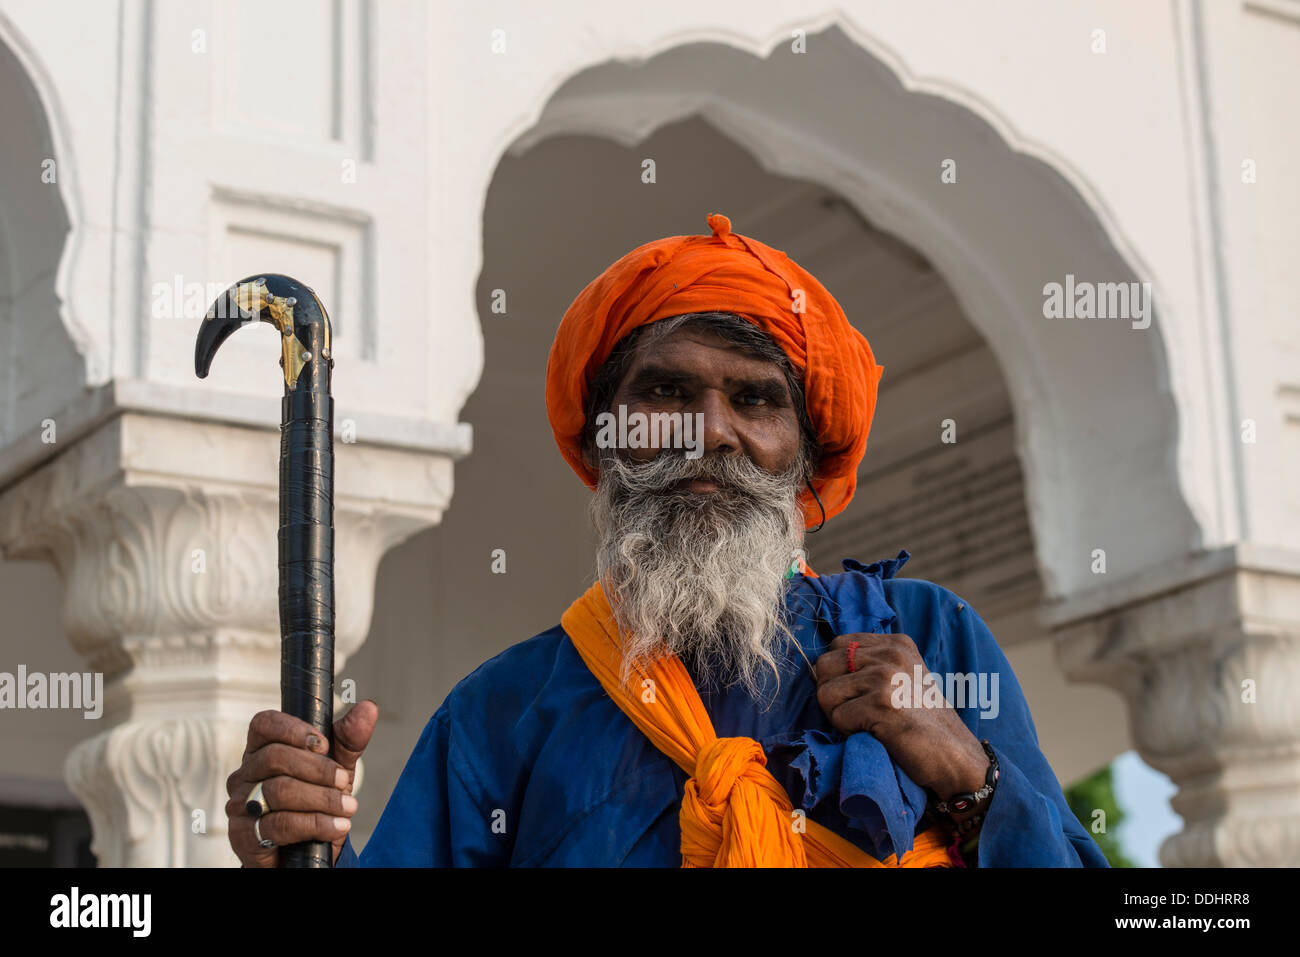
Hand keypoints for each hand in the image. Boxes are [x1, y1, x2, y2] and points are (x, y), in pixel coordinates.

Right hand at [226, 700, 378, 866]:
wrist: (308, 849)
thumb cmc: (317, 800)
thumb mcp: (337, 767)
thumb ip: (349, 739)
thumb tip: (368, 708)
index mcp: (262, 749)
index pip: (264, 724)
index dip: (293, 729)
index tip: (324, 744)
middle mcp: (245, 773)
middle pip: (275, 757)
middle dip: (317, 769)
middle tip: (344, 781)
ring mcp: (239, 805)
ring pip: (278, 791)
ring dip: (321, 799)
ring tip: (348, 808)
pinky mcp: (243, 836)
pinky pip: (278, 825)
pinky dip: (314, 825)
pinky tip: (336, 827)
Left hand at [813, 633, 986, 798]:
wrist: (954, 757)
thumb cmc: (922, 722)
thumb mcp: (902, 676)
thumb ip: (869, 664)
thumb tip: (818, 667)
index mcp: (896, 643)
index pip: (837, 644)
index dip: (837, 673)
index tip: (860, 693)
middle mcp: (891, 653)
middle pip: (825, 665)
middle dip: (833, 694)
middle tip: (859, 713)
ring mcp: (886, 676)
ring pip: (825, 692)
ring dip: (838, 715)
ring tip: (868, 723)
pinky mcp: (881, 703)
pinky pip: (836, 717)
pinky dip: (848, 732)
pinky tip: (875, 733)